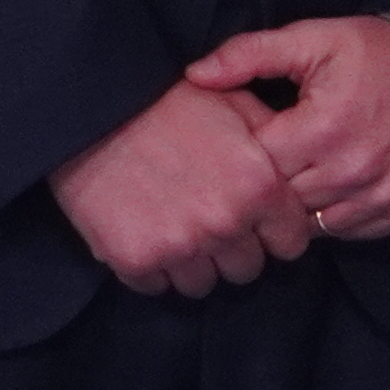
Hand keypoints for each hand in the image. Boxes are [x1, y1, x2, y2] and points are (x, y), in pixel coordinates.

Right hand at [53, 80, 320, 296]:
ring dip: (192, 263)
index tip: (256, 225)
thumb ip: (273, 143)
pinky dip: (151, 268)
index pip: (291, 243)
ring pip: (202, 284)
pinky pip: (156, 286)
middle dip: (233, 250)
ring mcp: (181, 246)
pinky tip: (144, 235)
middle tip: (209, 224)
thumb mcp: (237, 106)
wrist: (93, 111)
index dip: (274, 234)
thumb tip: (296, 169)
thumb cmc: (169, 102)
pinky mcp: (136, 260)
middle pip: (247, 269)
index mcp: (261, 186)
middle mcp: (227, 223)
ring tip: (174, 229)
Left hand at [187, 16, 389, 245]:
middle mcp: (352, 170)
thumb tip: (194, 75)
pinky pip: (352, 232)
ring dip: (302, 205)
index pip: (253, 168)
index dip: (242, 156)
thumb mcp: (317, 38)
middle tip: (271, 163)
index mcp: (322, 128)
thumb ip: (251, 54)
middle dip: (268, 185)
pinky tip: (336, 187)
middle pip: (279, 202)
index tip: (249, 141)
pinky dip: (338, 216)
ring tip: (303, 175)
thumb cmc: (385, 51)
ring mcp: (382, 194)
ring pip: (312, 226)